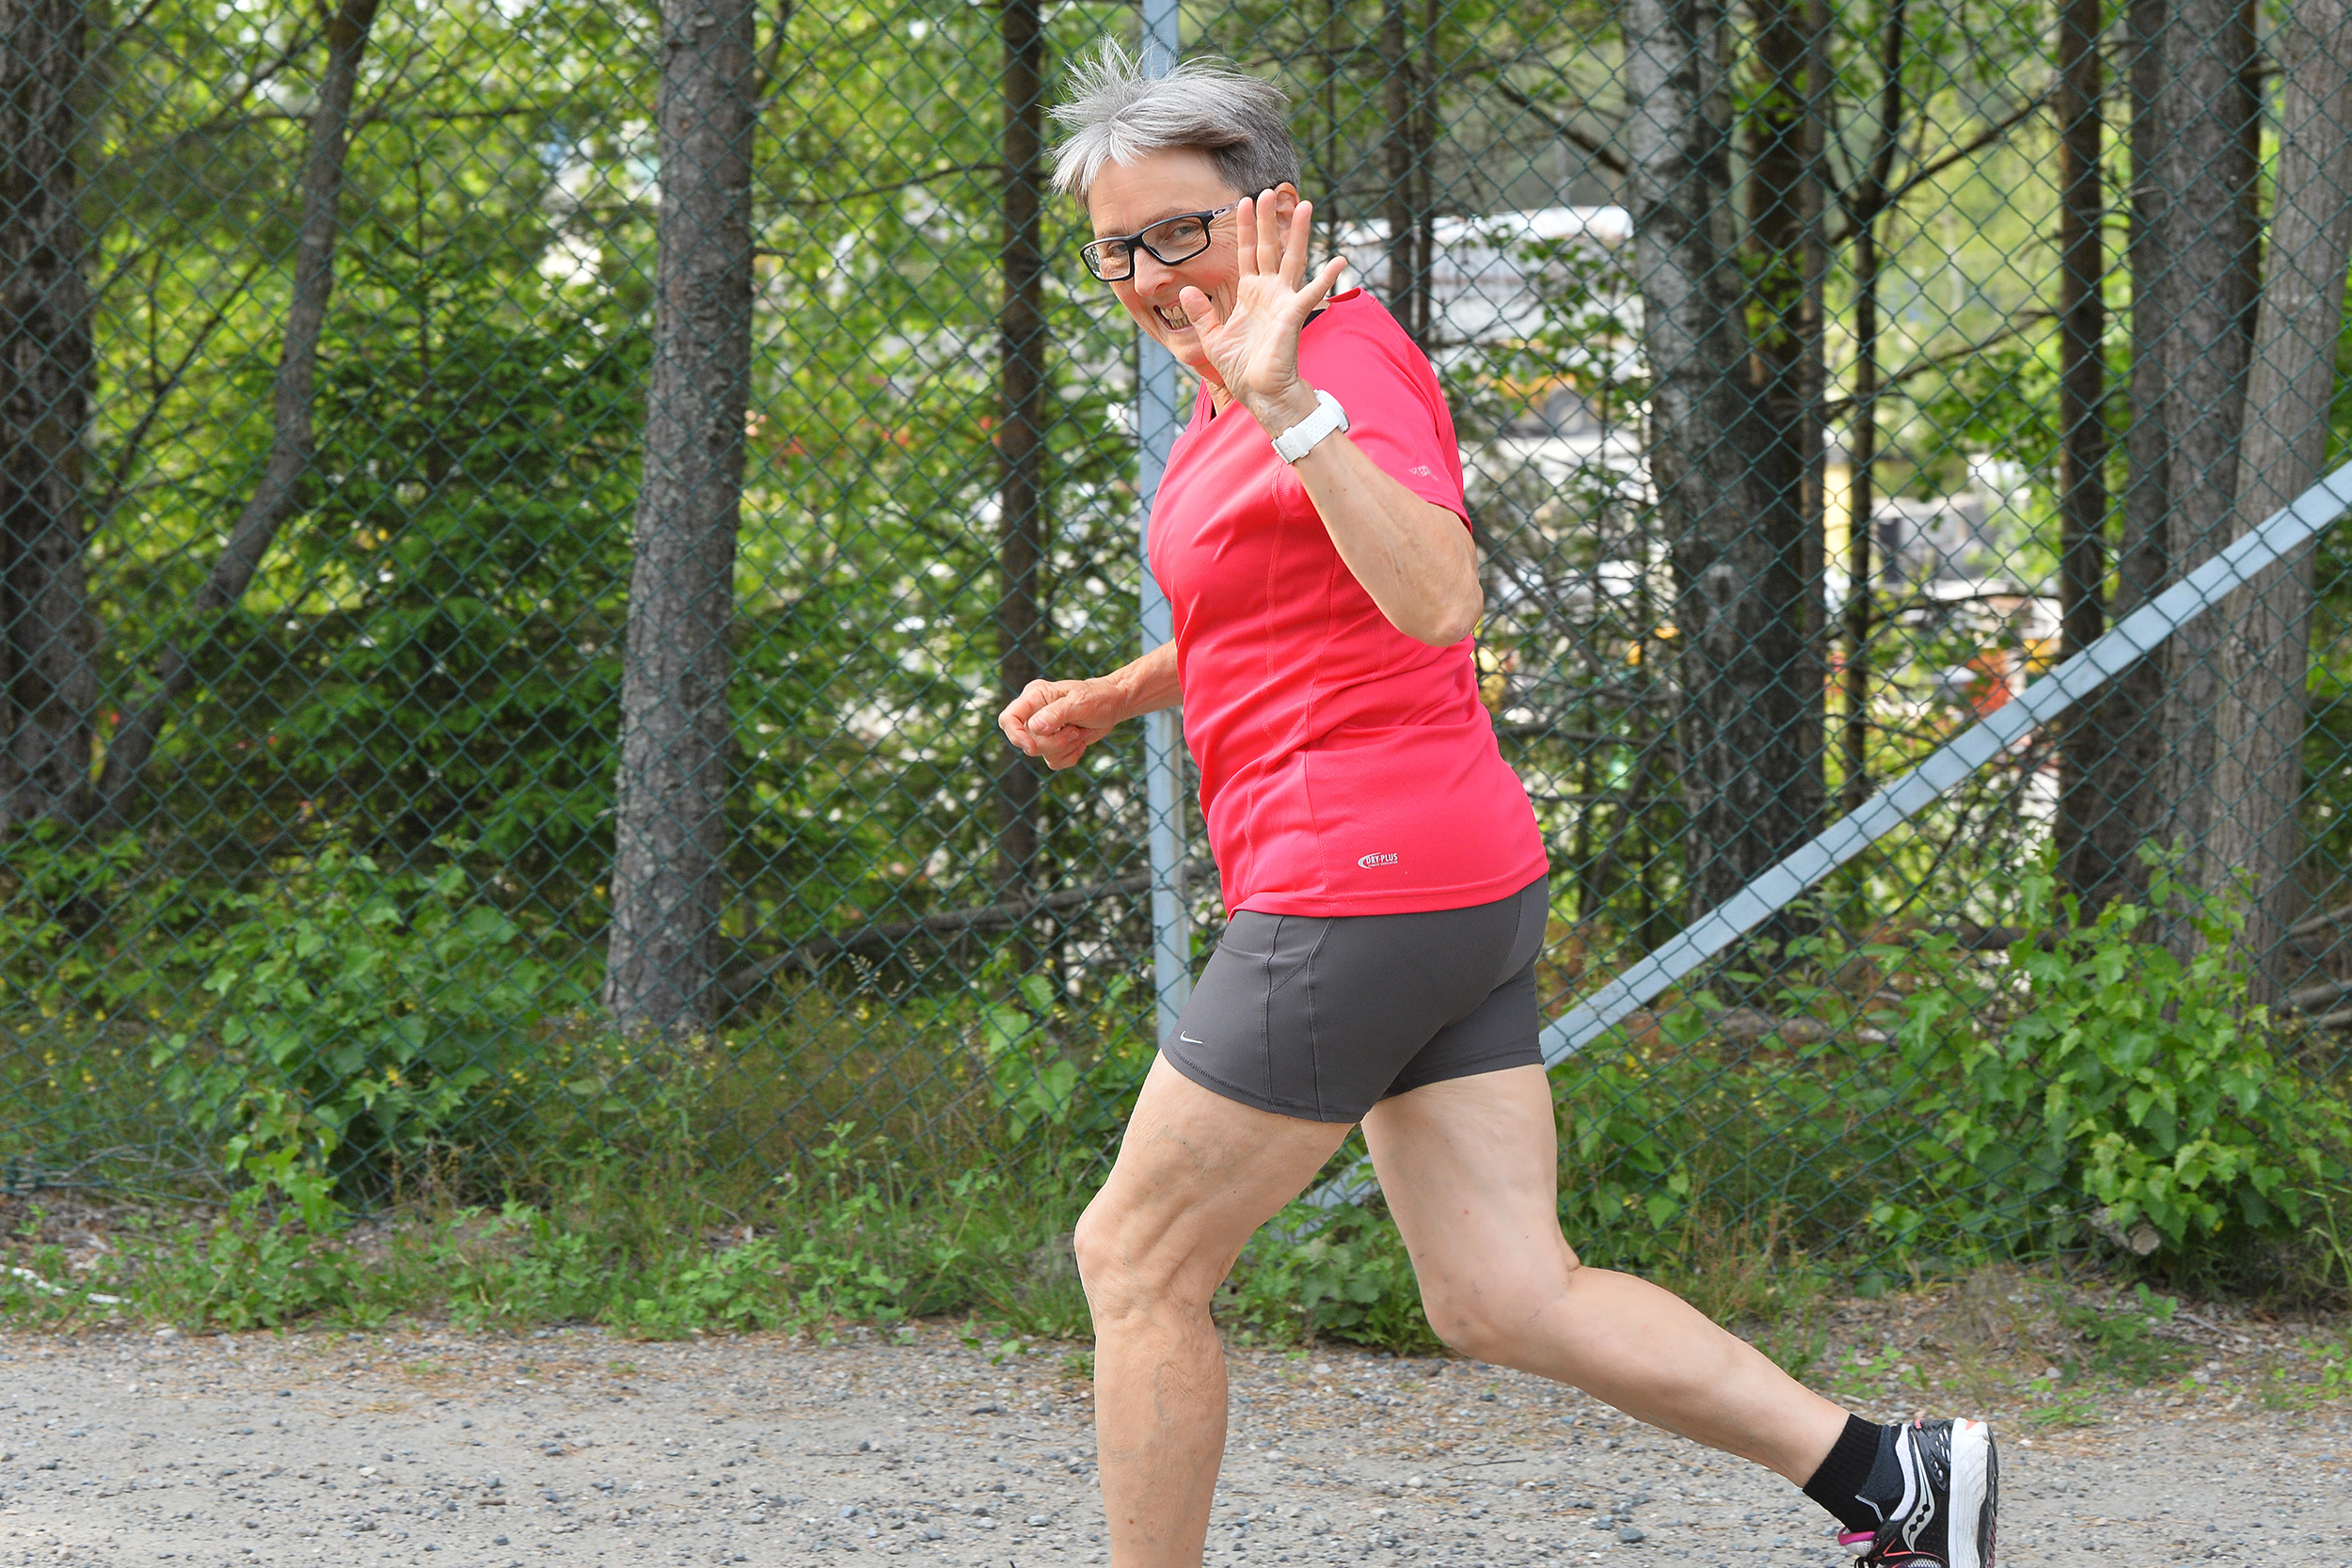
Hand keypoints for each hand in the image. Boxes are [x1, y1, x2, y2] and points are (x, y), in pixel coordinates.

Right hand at [998, 677, 1125, 770]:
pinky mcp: (1053, 744)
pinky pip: (1053, 762)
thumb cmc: (1098, 697)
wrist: (1114, 704)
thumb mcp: (1079, 703)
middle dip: (1054, 742)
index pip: (1009, 719)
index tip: (1033, 746)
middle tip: (1074, 730)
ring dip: (1065, 747)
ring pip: (1040, 754)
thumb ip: (1055, 714)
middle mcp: (1034, 713)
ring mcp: (1042, 731)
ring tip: (1079, 730)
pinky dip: (1070, 756)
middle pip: (1026, 742)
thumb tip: (1034, 727)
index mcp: (1034, 697)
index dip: (1015, 736)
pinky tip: (1081, 741)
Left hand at [1178, 189, 1347, 432]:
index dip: (1246, 228)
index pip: (1248, 253)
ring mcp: (1283, 302)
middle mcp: (1269, 292)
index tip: (1243, 201)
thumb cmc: (1241, 370)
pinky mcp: (1294, 315)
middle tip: (1269, 190)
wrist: (1260, 395)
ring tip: (1305, 205)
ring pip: (1292, 259)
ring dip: (1298, 233)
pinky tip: (1339, 260)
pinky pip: (1312, 292)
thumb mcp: (1212, 339)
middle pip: (1270, 247)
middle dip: (1269, 219)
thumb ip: (1201, 314)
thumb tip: (1187, 291)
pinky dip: (1326, 277)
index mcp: (1250, 294)